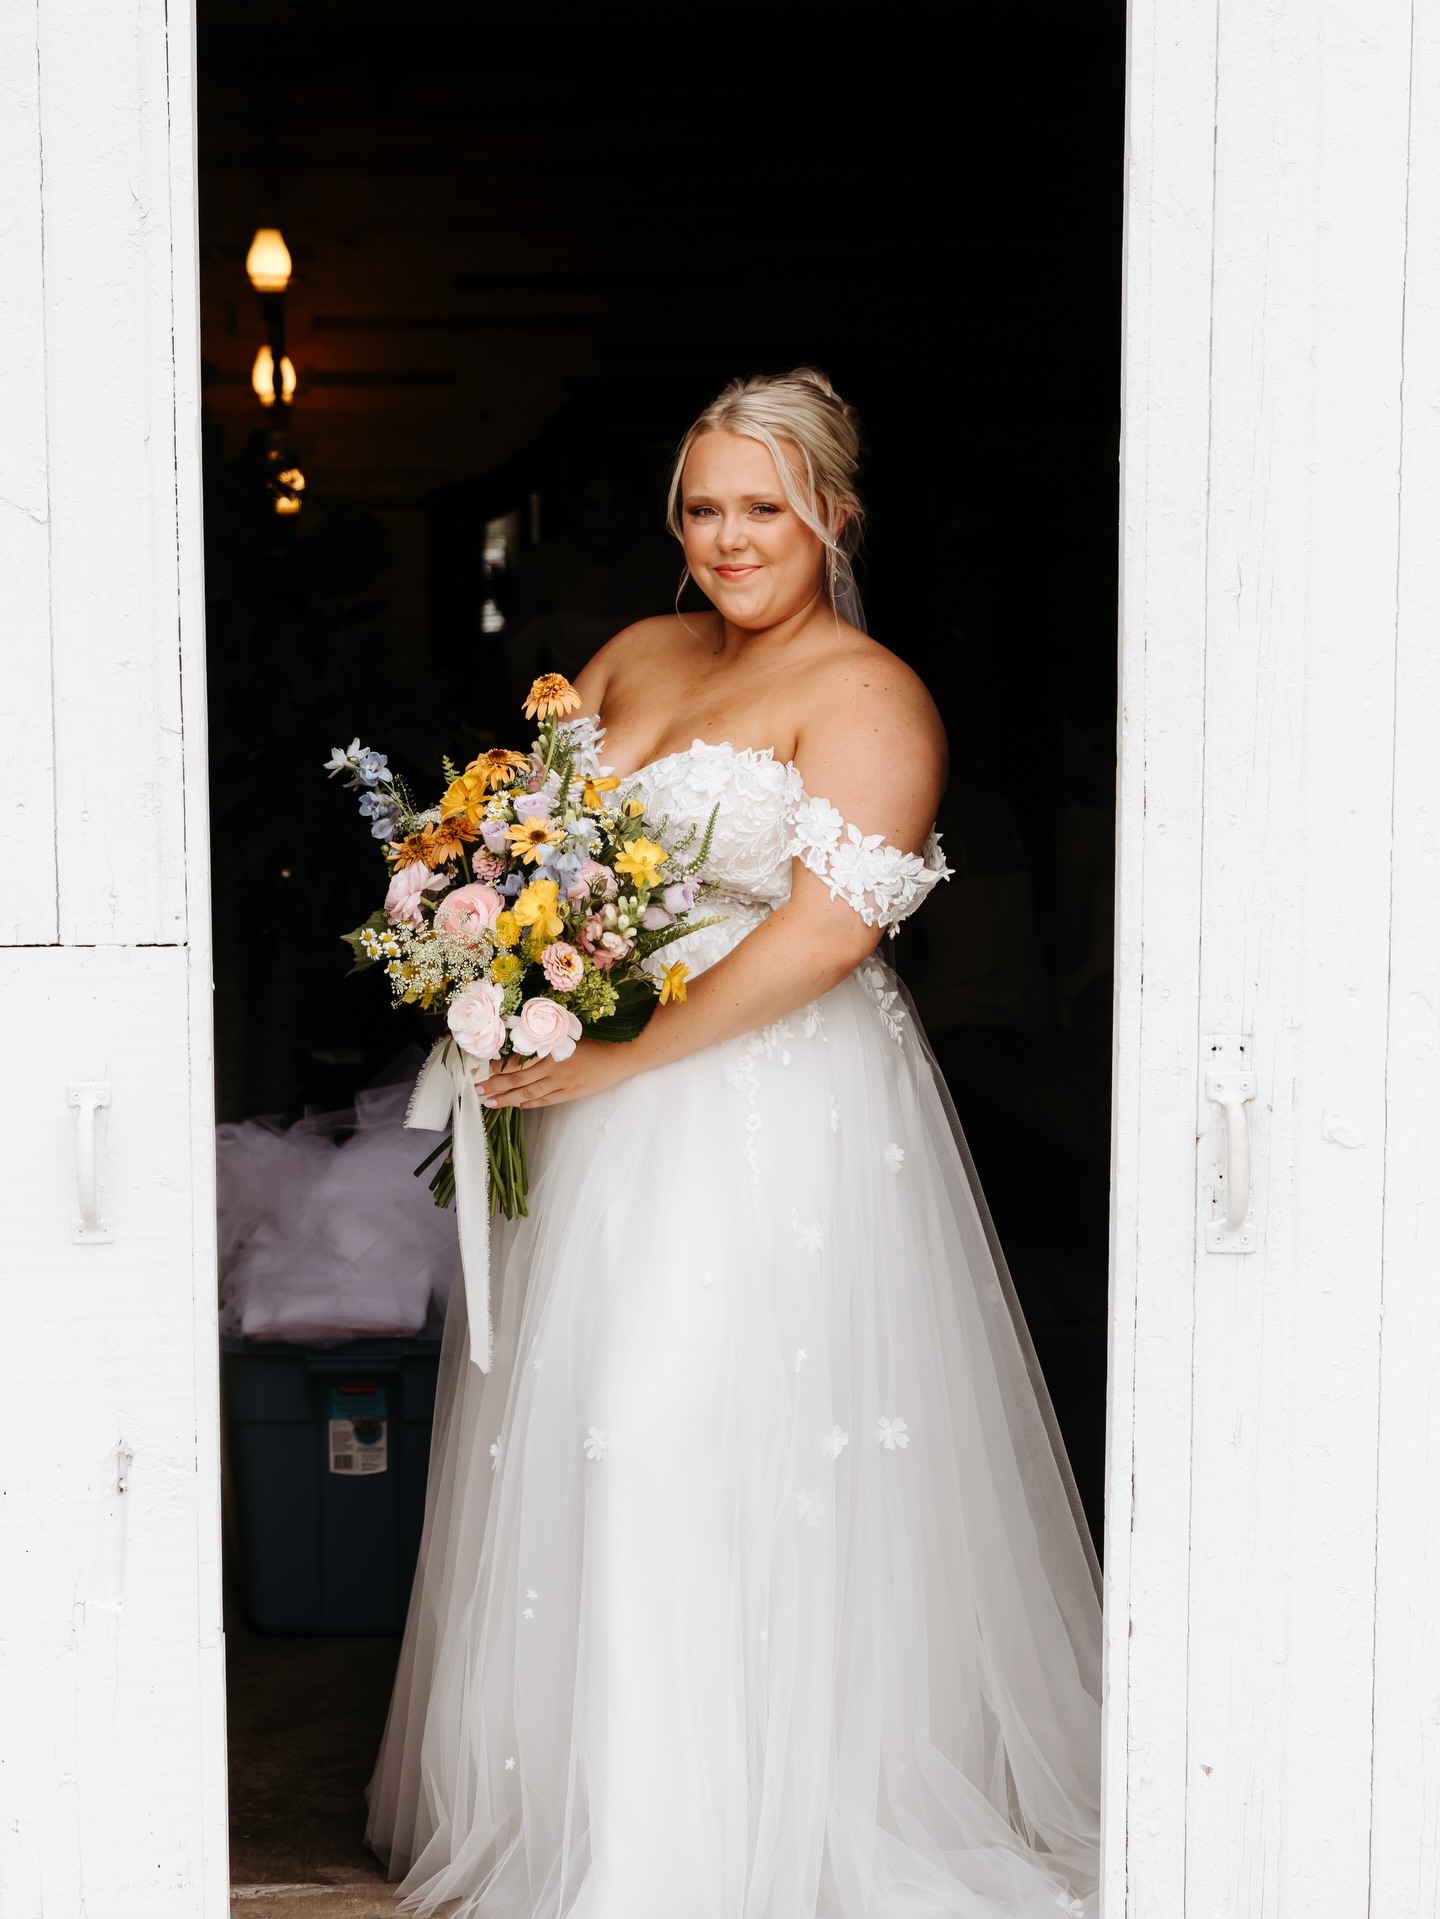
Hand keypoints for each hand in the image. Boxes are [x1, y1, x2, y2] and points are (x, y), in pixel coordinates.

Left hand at [477, 1039, 632, 1109]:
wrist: (621, 1056)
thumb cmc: (595, 1041)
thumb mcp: (568, 1033)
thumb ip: (546, 1039)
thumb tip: (521, 1045)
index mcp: (551, 1048)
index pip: (519, 1059)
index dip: (500, 1065)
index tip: (486, 1066)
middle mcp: (554, 1066)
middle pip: (518, 1078)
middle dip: (496, 1085)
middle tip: (478, 1090)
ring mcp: (563, 1082)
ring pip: (528, 1092)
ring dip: (507, 1098)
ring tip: (491, 1102)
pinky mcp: (571, 1093)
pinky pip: (545, 1100)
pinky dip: (529, 1103)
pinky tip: (517, 1105)